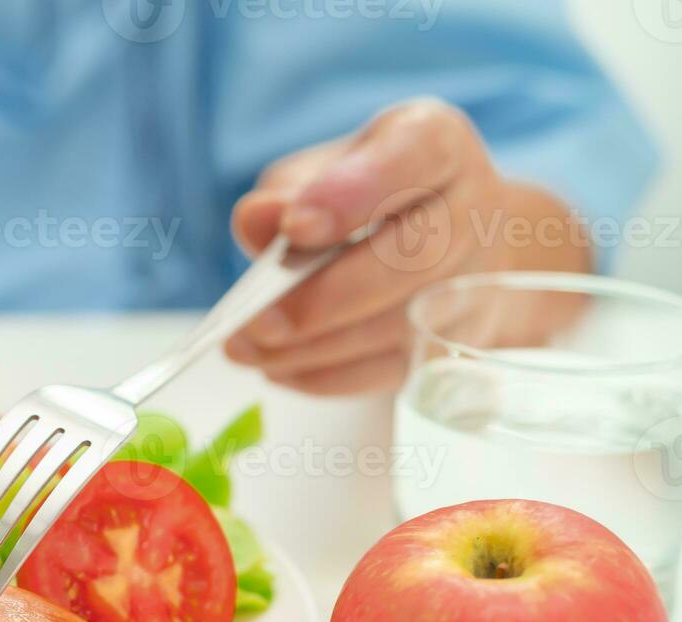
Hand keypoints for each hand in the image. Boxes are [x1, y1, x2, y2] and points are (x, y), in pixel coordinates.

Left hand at [224, 99, 587, 395]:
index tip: (295, 226)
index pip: (415, 154)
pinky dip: (330, 375)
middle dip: (328, 295)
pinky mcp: (458, 341)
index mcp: (437, 142)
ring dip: (318, 346)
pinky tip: (279, 368)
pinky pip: (397, 368)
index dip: (355, 192)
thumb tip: (255, 219)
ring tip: (248, 349)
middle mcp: (472, 207)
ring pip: (404, 323)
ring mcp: (476, 280)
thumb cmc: (369, 197)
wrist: (449, 241)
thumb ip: (288, 192)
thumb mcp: (323, 172)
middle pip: (415, 255)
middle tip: (257, 320)